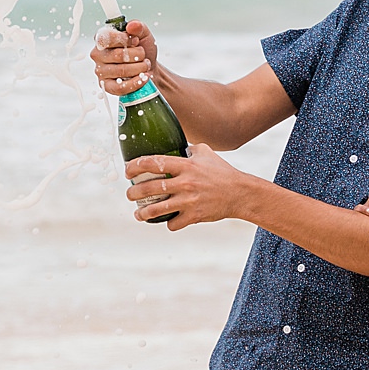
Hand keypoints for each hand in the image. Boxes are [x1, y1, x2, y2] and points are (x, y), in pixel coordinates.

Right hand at [91, 19, 160, 95]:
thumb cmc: (142, 50)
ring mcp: (100, 71)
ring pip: (121, 71)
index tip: (136, 40)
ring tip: (145, 65)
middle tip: (143, 55)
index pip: (105, 37)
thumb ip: (138, 27)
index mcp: (103, 39)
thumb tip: (132, 25)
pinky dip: (135, 82)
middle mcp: (98, 54)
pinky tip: (143, 77)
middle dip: (137, 55)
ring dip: (139, 68)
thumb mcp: (144, 34)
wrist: (149, 68)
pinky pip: (120, 87)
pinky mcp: (107, 86)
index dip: (124, 39)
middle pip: (117, 55)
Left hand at [125, 144, 244, 229]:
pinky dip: (169, 224)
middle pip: (149, 188)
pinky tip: (169, 221)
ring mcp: (188, 201)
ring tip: (139, 214)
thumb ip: (190, 149)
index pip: (153, 163)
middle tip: (130, 194)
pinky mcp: (194, 216)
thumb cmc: (223, 173)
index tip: (128, 170)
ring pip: (156, 210)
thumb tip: (178, 146)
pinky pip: (172, 224)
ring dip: (143, 213)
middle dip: (133, 193)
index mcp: (185, 165)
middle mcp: (185, 182)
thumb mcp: (206, 153)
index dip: (135, 166)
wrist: (240, 194)